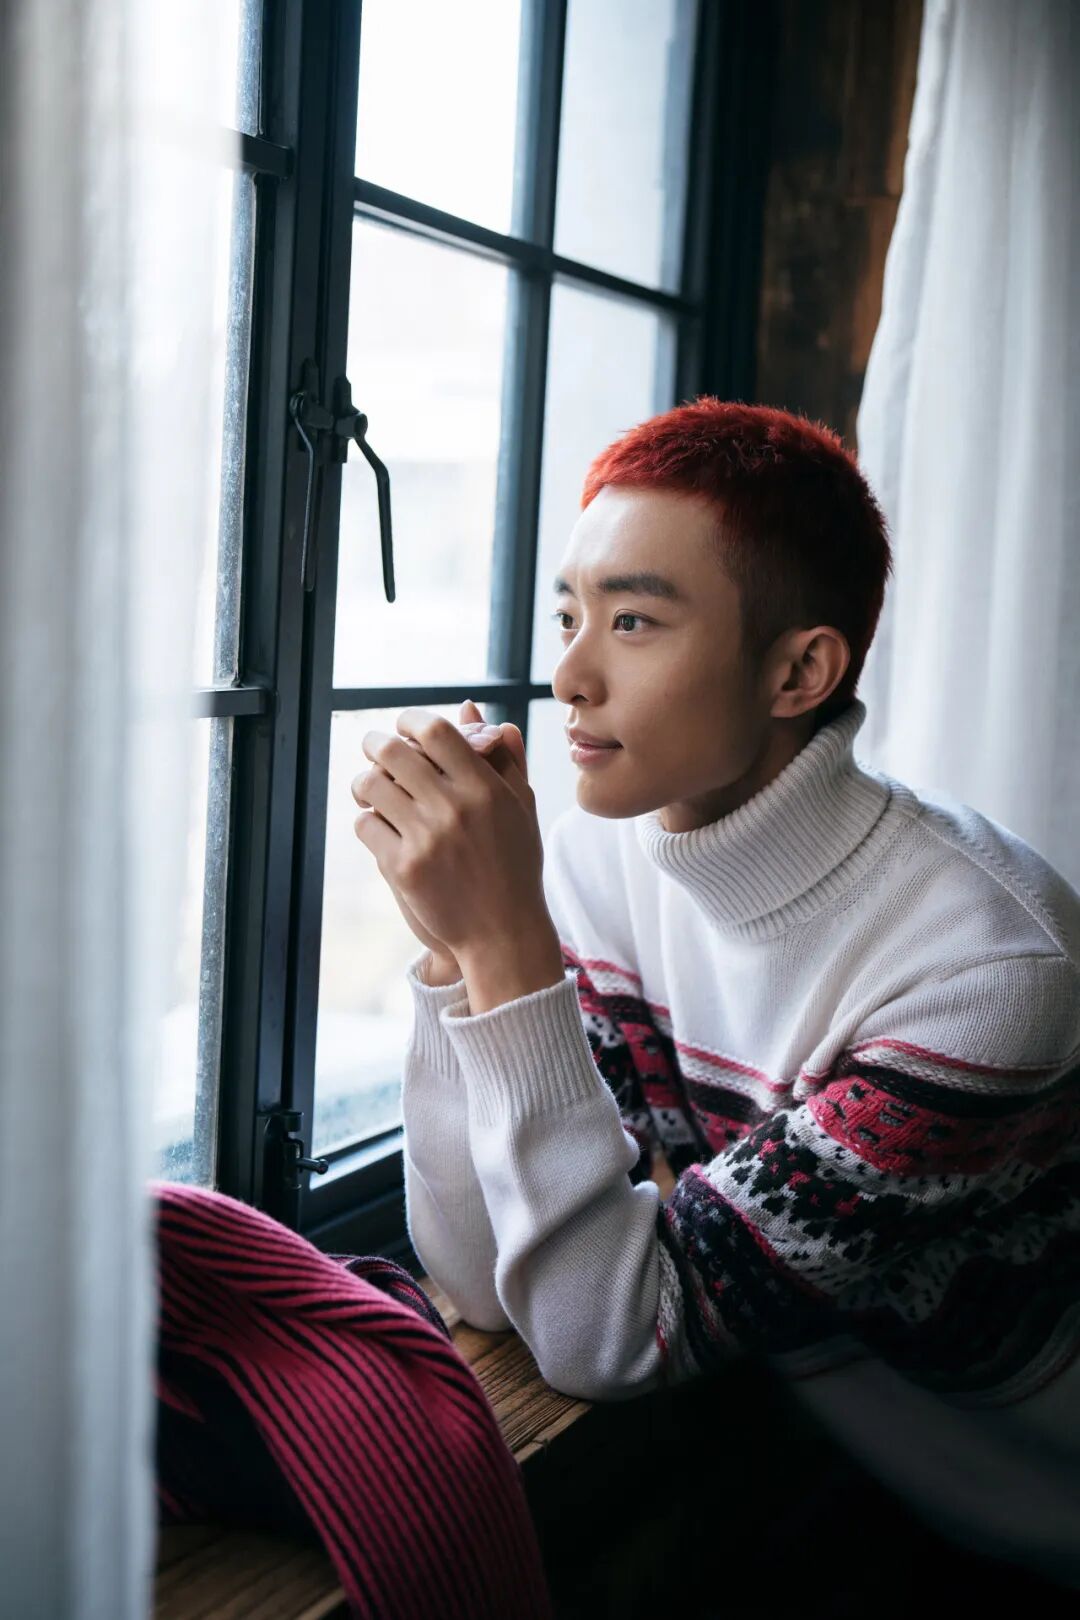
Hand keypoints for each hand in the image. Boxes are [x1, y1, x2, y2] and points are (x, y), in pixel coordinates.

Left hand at [350, 699, 548, 963]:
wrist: (504, 933)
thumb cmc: (515, 866)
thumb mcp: (521, 808)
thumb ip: (501, 756)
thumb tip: (471, 709)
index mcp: (484, 789)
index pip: (435, 731)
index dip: (410, 720)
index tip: (403, 725)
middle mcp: (454, 808)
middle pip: (393, 752)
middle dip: (374, 743)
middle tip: (371, 746)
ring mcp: (426, 839)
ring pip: (371, 786)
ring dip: (364, 781)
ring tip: (369, 787)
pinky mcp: (404, 869)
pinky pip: (365, 825)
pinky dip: (367, 821)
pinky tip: (378, 826)